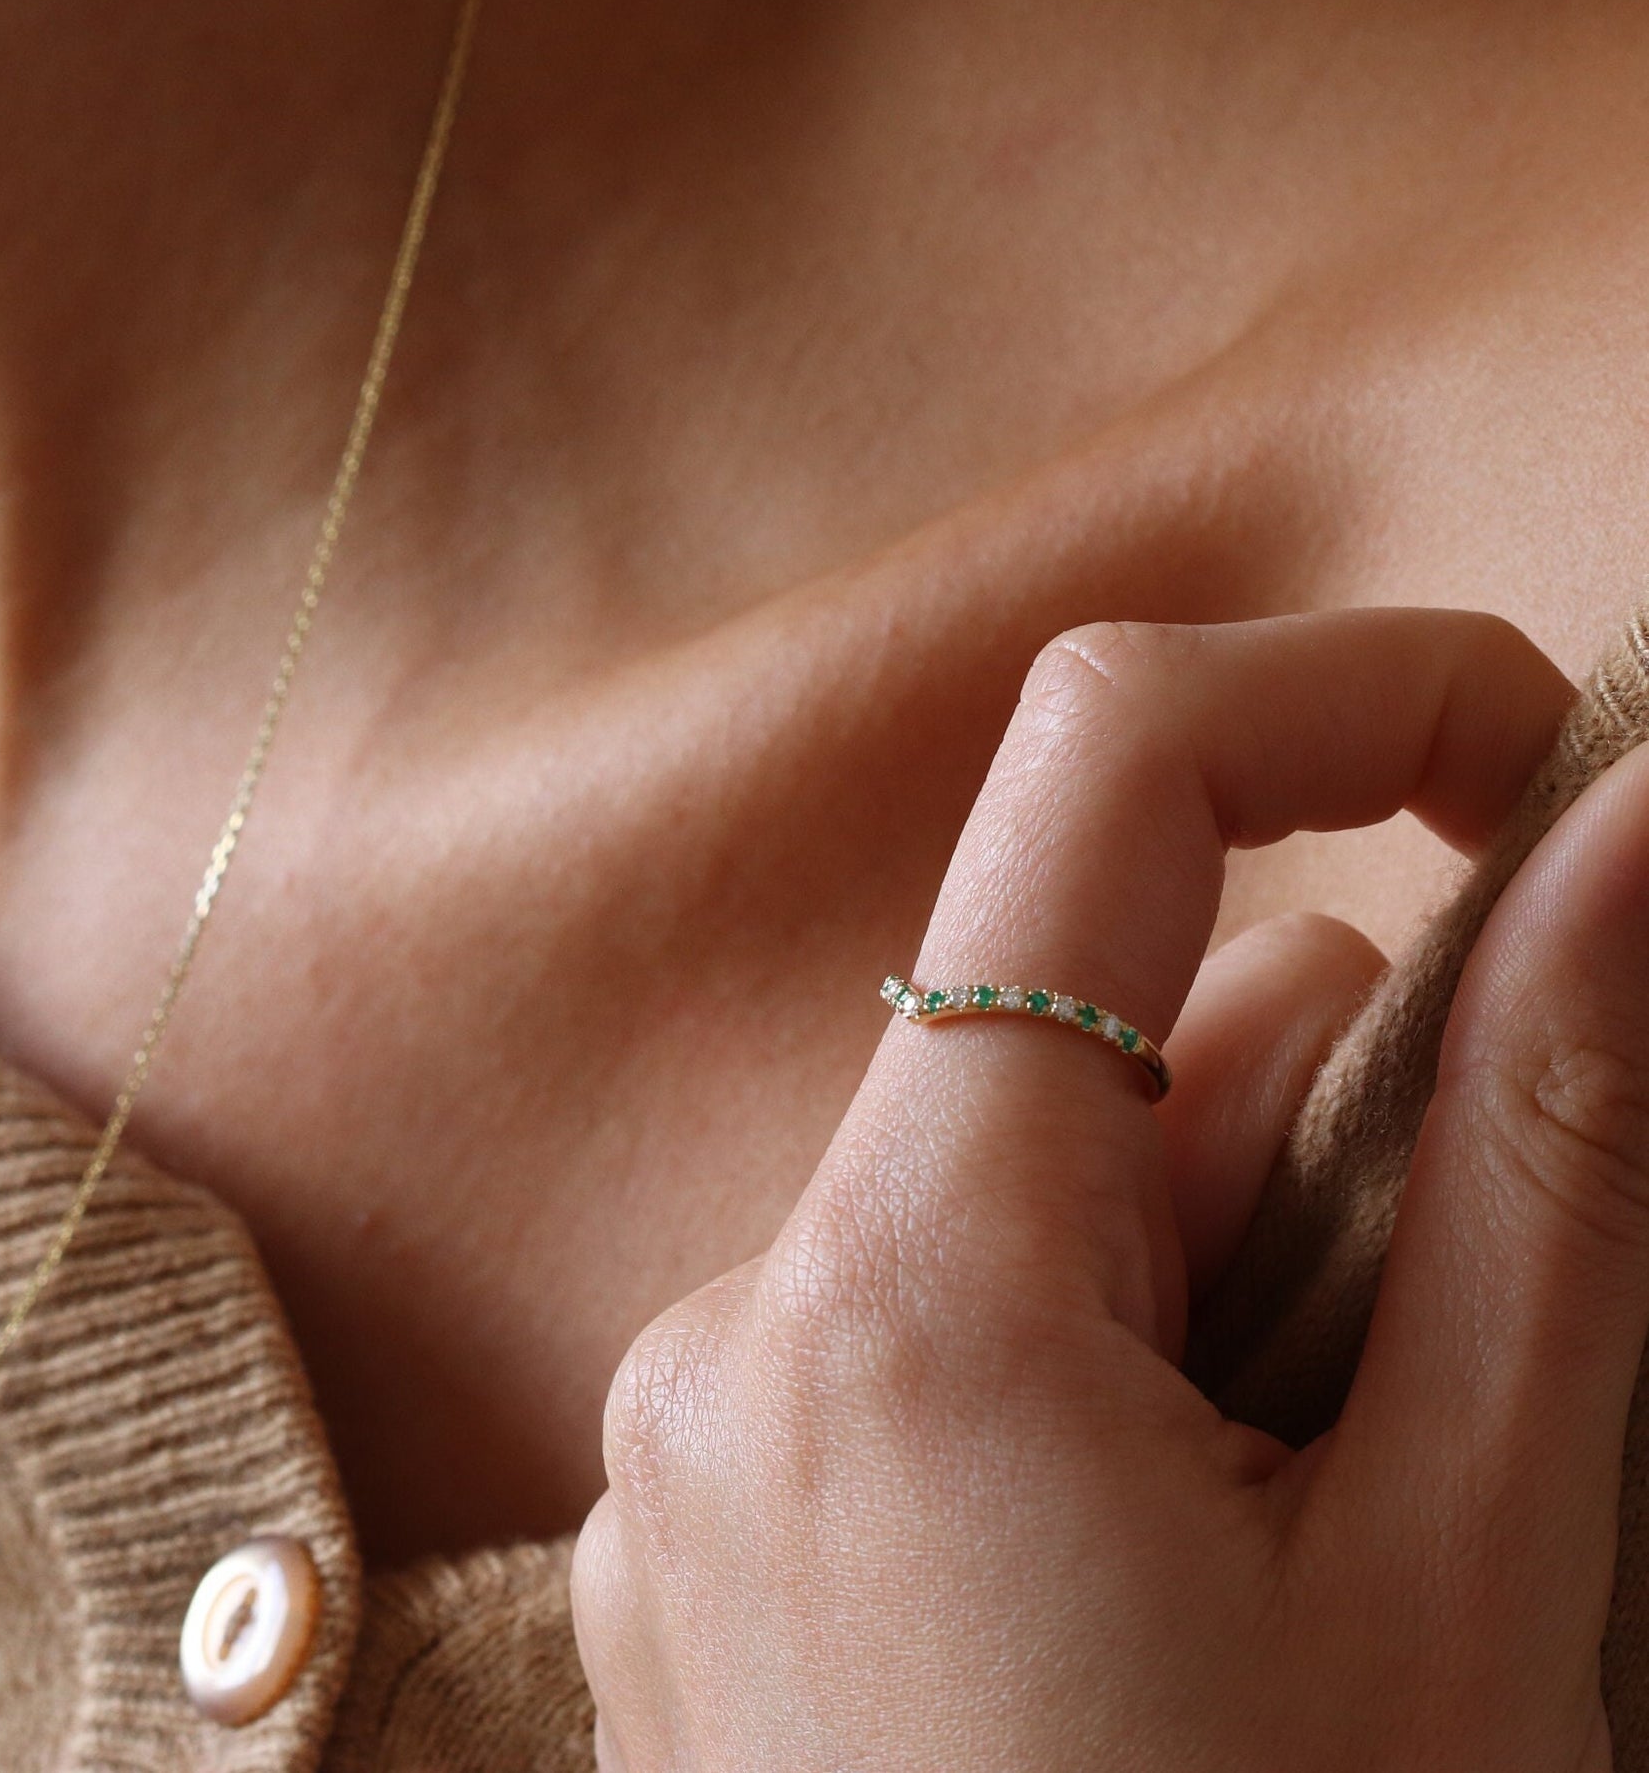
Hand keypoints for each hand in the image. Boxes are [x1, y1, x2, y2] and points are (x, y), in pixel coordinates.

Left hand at [569, 607, 1648, 1770]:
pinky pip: (936, 1312)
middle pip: (1084, 1032)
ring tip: (1312, 1529)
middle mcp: (746, 1308)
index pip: (1099, 780)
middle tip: (1439, 1366)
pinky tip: (1177, 1570)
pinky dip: (1097, 1359)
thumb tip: (1626, 833)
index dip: (1340, 696)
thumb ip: (1543, 1157)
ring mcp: (709, 1413)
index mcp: (903, 1281)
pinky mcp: (717, 1501)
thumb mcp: (1472, 1565)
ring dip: (1210, 1264)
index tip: (1536, 748)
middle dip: (1308, 1113)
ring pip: (1023, 1181)